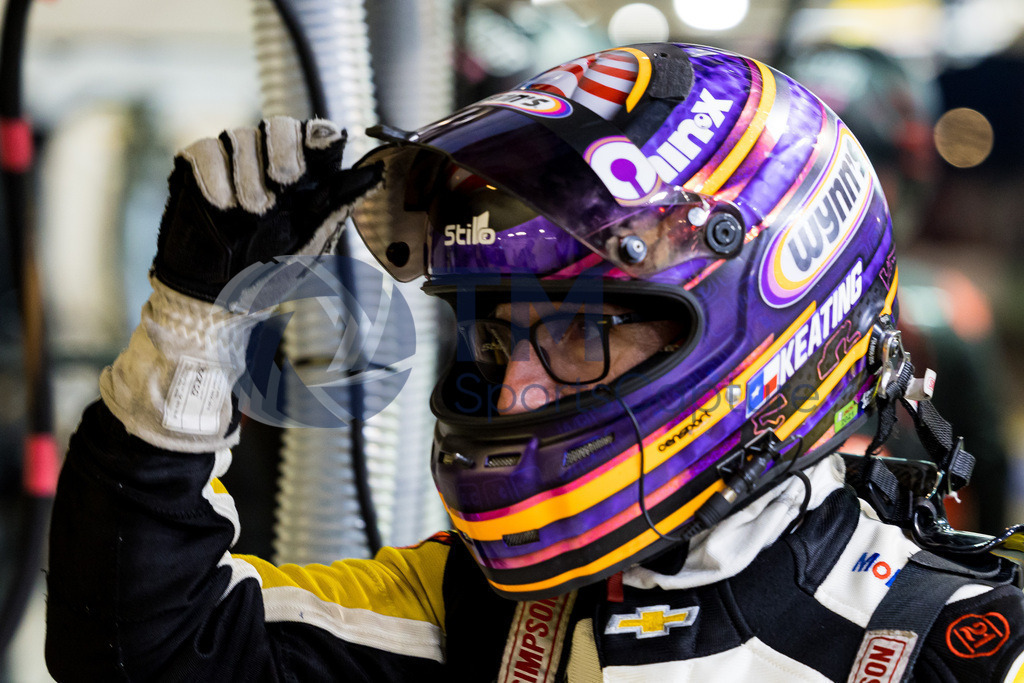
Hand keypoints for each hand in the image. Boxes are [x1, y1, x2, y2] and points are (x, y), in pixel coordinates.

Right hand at [152, 117, 381, 301]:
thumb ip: (337, 204)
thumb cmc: (269, 267)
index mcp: (302, 174)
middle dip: (283, 154)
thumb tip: (375, 174)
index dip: (318, 135)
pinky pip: (207, 149)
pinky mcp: (199, 165)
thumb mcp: (310, 241)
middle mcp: (267, 158)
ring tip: (250, 212)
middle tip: (283, 185)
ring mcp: (232, 159)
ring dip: (248, 176)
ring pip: (242, 137)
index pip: (314, 135)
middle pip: (280, 126)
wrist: (218, 292)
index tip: (324, 142)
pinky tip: (222, 205)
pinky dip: (215, 176)